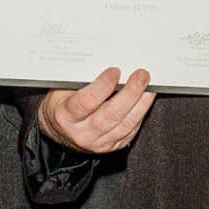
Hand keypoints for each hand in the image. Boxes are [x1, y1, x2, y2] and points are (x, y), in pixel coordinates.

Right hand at [37, 69, 154, 153]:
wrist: (60, 131)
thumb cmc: (62, 104)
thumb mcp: (62, 90)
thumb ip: (81, 80)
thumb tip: (109, 62)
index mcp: (65, 116)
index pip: (87, 102)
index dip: (103, 85)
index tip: (115, 70)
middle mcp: (82, 133)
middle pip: (111, 114)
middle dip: (130, 93)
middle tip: (141, 75)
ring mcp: (98, 143)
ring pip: (125, 124)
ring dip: (141, 103)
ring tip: (149, 86)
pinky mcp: (111, 146)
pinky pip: (130, 131)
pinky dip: (140, 113)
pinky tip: (145, 99)